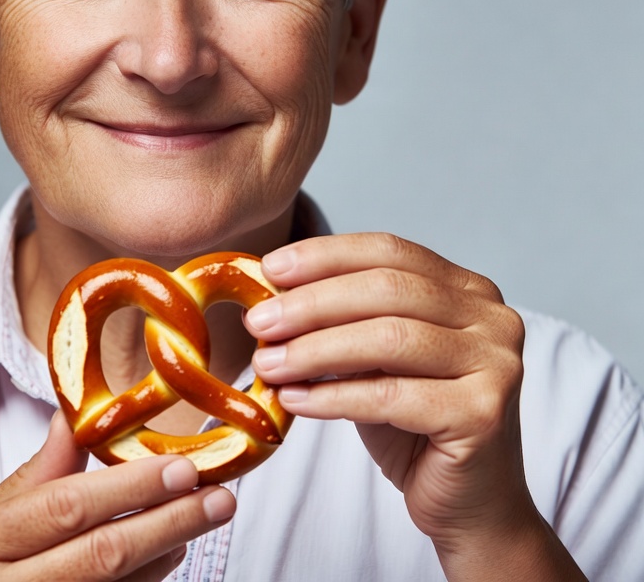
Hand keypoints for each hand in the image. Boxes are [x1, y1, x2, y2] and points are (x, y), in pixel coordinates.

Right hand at [0, 412, 234, 581]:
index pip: (64, 508)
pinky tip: (168, 559)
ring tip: (199, 520)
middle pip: (99, 558)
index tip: (182, 467)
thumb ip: (37, 474)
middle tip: (218, 498)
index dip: (130, 487)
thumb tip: (77, 413)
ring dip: (164, 557)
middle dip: (167, 523)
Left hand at [245, 233, 585, 580]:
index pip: (389, 250)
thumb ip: (342, 319)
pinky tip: (294, 399)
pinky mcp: (484, 414)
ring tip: (266, 364)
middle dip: (312, 303)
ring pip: (389, 339)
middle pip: (387, 289)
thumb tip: (270, 292)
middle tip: (258, 322)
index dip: (325, 255)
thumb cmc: (413, 423)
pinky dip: (332, 396)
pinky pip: (391, 396)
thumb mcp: (373, 357)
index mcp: (466, 288)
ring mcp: (496, 364)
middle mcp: (491, 317)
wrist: (466, 504)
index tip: (270, 269)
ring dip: (314, 350)